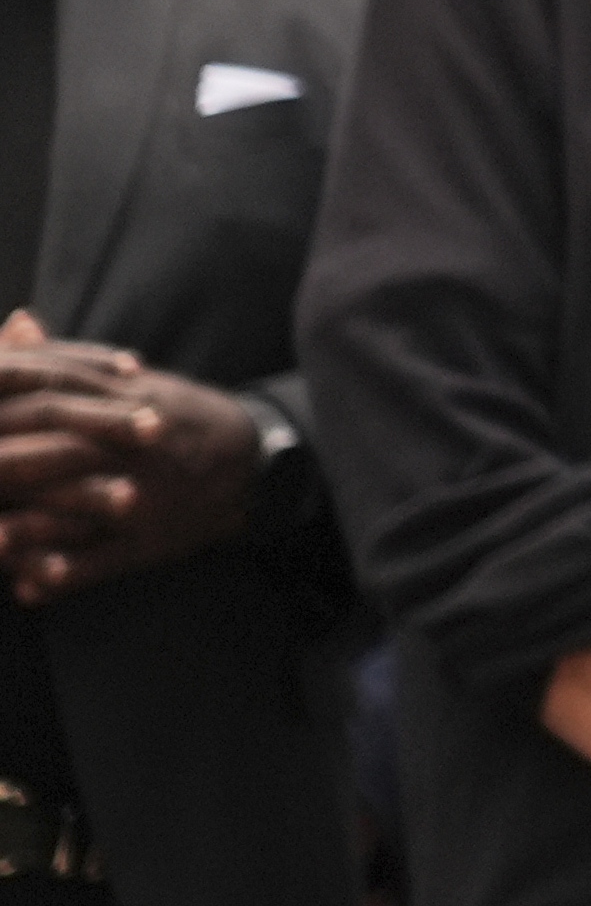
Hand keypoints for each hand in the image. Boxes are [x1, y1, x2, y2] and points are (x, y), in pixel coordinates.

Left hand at [0, 311, 264, 601]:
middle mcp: (132, 445)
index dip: (8, 396)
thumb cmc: (176, 420)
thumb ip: (66, 359)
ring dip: (28, 526)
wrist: (251, 463)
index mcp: (123, 401)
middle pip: (57, 449)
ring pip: (76, 510)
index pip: (53, 391)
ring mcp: (142, 494)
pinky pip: (103, 560)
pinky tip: (28, 584)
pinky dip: (65, 571)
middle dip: (8, 462)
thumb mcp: (129, 384)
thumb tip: (16, 321)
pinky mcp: (148, 541)